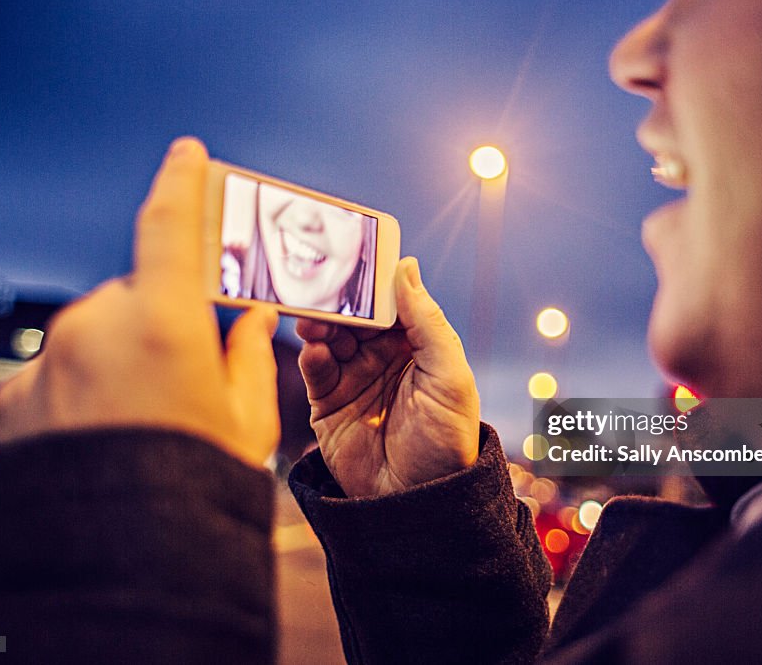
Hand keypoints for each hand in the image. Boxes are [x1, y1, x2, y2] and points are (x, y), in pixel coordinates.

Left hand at [0, 138, 280, 468]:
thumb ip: (247, 357)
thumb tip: (251, 319)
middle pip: (135, 296)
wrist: (117, 562)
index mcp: (161, 324)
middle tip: (184, 373)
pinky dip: (83, 387)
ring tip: (145, 419)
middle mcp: (95, 328)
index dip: (182, 183)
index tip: (188, 153)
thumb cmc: (193, 486)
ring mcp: (49, 363)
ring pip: (94, 333)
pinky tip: (107, 434)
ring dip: (119, 356)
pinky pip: (59, 370)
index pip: (169, 226)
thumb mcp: (244, 423)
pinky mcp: (18, 398)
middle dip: (160, 320)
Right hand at [297, 258, 479, 496]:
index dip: (375, 282)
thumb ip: (426, 321)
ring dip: (322, 323)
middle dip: (341, 301)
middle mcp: (383, 357)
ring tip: (315, 319)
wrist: (418, 502)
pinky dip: (312, 356)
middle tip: (325, 289)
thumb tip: (406, 267)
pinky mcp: (328, 403)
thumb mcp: (449, 375)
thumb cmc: (446, 440)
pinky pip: (316, 370)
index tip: (356, 259)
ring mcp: (354, 379)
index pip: (391, 302)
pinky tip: (315, 350)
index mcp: (417, 345)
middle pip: (355, 316)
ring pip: (331, 337)